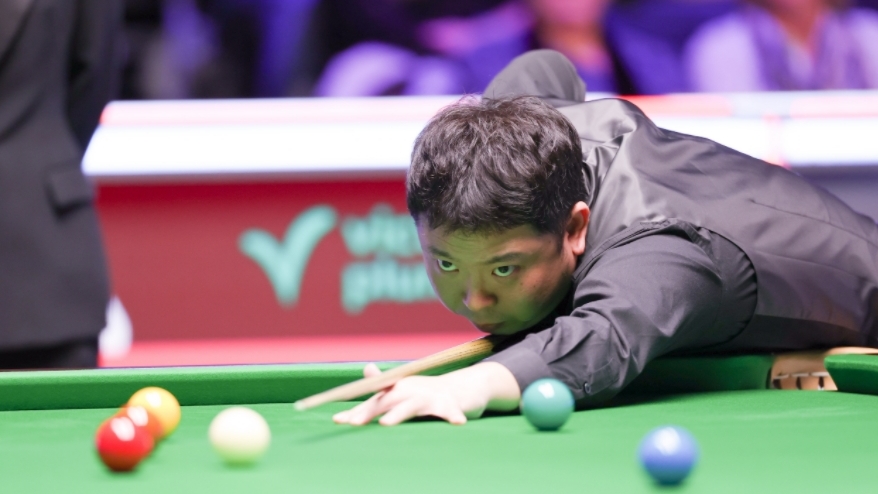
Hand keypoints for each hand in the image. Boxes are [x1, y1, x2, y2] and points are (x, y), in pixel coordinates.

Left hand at [332, 362, 519, 425]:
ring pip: (412, 406)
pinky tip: (457, 423)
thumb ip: (383, 385)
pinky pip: (451, 411)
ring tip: (385, 424)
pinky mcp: (450, 404)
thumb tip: (366, 369)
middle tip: (354, 423)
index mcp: (398, 390)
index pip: (374, 402)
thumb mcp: (403, 389)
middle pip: (387, 401)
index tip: (338, 420)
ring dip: (398, 414)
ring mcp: (430, 397)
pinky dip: (453, 416)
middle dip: (370, 411)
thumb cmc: (427, 393)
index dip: (357, 412)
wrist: (462, 388)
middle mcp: (411, 391)